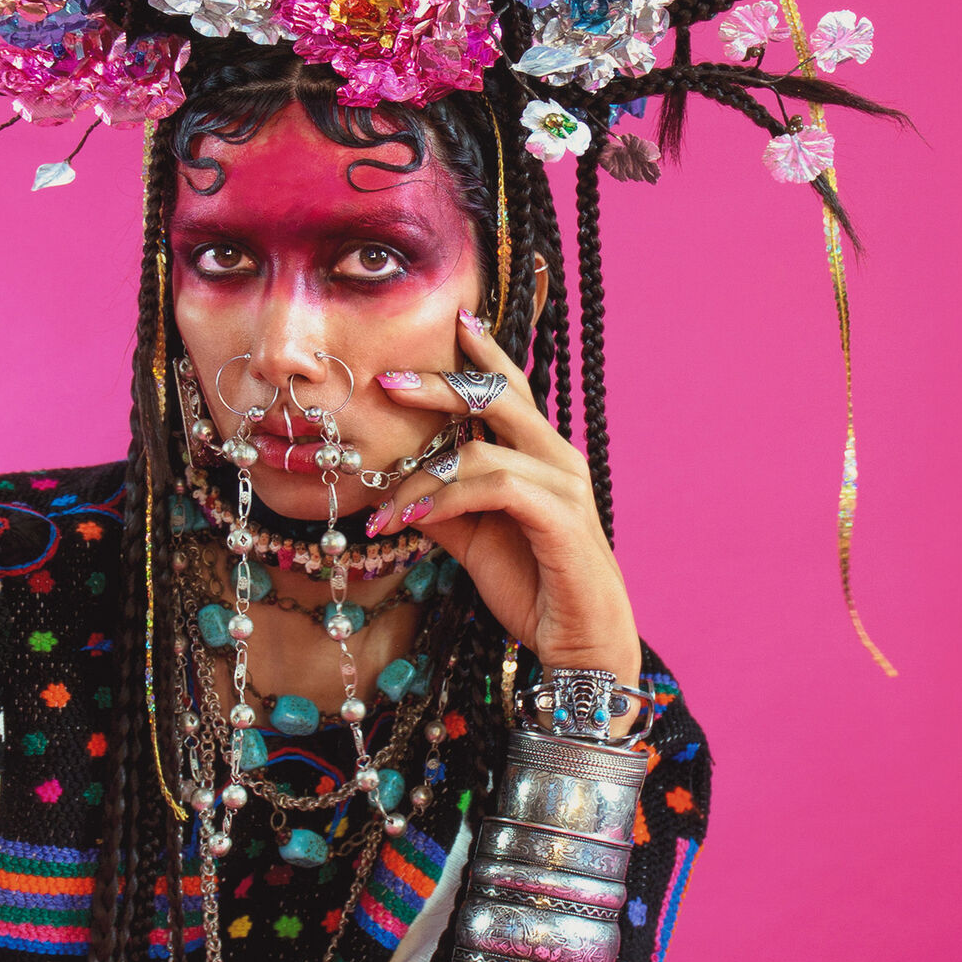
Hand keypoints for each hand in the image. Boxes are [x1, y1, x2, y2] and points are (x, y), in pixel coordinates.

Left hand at [367, 310, 639, 685]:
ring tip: (383, 509)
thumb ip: (440, 505)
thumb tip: (392, 487)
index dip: (483, 353)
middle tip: (388, 380)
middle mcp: (558, 458)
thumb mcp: (472, 539)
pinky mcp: (560, 517)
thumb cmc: (533, 585)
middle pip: (498, 398)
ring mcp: (563, 485)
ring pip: (481, 449)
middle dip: (441, 384)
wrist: (578, 643)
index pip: (510, 389)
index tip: (455, 318)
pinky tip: (413, 520)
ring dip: (420, 478)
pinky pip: (492, 488)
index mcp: (541, 455)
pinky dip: (445, 499)